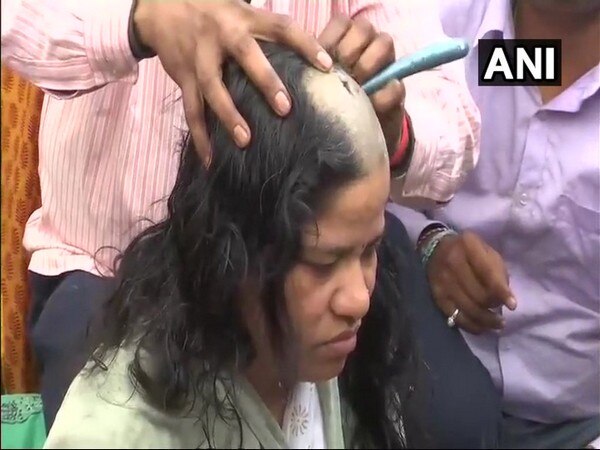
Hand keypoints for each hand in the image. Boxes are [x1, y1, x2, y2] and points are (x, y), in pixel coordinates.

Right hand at [134, 0, 332, 161]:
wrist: (160, 5)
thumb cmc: (213, 11)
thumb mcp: (240, 9)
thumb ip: (267, 31)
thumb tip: (309, 56)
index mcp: (244, 17)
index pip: (281, 27)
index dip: (306, 44)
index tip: (328, 66)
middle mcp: (222, 34)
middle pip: (246, 55)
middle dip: (265, 81)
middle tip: (285, 109)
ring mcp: (200, 56)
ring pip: (213, 87)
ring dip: (229, 115)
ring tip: (246, 141)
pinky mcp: (182, 75)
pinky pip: (191, 109)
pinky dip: (200, 135)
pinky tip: (210, 158)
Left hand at [317, 15, 404, 154]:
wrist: (351, 135)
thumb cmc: (329, 105)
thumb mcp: (317, 87)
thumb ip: (311, 72)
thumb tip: (292, 66)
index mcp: (346, 42)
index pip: (342, 22)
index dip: (331, 39)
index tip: (322, 62)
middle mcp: (367, 47)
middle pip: (364, 28)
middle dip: (349, 50)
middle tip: (340, 72)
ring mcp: (386, 66)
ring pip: (384, 42)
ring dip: (367, 63)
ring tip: (356, 86)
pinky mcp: (396, 91)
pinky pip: (395, 83)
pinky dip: (381, 95)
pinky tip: (368, 105)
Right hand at [427, 231, 516, 333]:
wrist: (436, 248)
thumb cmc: (469, 252)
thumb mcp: (486, 252)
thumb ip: (497, 273)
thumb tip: (506, 301)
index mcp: (469, 247)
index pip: (487, 273)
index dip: (501, 292)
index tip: (513, 306)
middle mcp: (452, 263)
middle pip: (478, 294)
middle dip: (494, 306)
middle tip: (502, 312)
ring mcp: (442, 281)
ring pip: (468, 308)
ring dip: (486, 320)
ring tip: (497, 324)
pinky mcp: (437, 295)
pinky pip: (455, 316)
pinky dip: (471, 325)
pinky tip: (482, 328)